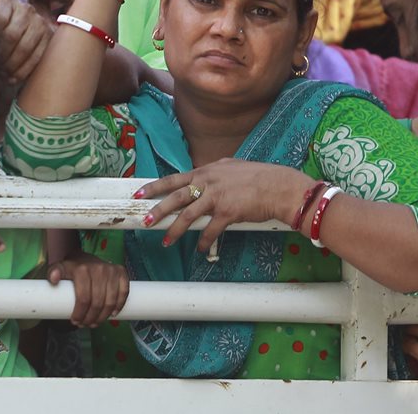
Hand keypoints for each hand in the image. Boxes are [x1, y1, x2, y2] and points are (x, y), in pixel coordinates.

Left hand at [0, 0, 51, 83]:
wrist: (27, 23)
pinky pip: (37, 57)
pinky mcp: (50, 36)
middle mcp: (26, 10)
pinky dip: (24, 71)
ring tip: (3, 74)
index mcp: (8, 3)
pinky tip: (13, 78)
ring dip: (12, 65)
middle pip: (12, 35)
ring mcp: (40, 22)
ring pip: (25, 48)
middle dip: (1, 55)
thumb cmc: (2, 26)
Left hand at [48, 251, 129, 327]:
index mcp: (82, 269)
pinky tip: (113, 314)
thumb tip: (53, 280)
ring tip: (95, 322)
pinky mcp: (121, 272)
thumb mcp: (60, 268)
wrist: (85, 258)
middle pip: (97, 302)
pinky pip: (124, 293)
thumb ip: (53, 272)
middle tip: (85, 324)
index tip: (75, 321)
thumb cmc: (72, 268)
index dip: (80, 313)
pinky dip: (119, 305)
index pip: (83, 298)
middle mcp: (99, 269)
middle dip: (91, 318)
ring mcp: (111, 270)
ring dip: (103, 316)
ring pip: (110, 301)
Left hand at [135, 161, 308, 252]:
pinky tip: (201, 250)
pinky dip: (204, 242)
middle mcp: (208, 182)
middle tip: (145, 221)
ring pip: (188, 216)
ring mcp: (217, 197)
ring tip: (165, 241)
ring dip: (175, 231)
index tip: (138, 193)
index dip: (154, 187)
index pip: (174, 179)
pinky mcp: (228, 213)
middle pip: (175, 197)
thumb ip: (214, 175)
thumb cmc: (259, 177)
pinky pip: (210, 231)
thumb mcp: (231, 168)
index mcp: (206, 171)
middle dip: (157, 210)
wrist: (279, 186)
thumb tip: (202, 180)